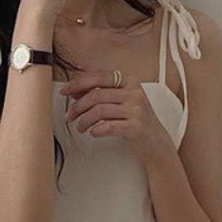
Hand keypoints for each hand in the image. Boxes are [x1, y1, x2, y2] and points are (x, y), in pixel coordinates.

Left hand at [59, 70, 174, 165]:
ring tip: (80, 127)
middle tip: (69, 116)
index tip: (64, 91)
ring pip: (99, 111)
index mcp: (130, 82)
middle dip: (77, 107)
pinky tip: (93, 132)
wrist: (157, 144)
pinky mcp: (136, 127)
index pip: (98, 77)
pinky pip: (108, 126)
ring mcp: (136, 110)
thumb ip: (101, 95)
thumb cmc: (136, 122)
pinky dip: (96, 130)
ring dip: (84, 120)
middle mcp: (134, 93)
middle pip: (96, 95)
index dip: (78, 83)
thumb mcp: (121, 104)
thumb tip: (75, 91)